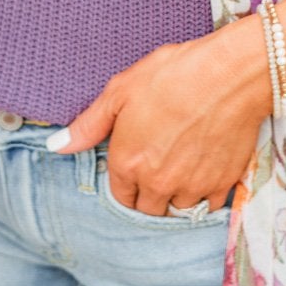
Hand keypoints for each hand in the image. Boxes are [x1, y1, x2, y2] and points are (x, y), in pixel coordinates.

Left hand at [49, 16, 275, 216]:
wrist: (229, 74)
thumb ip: (88, 124)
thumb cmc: (173, 74)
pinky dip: (205, 196)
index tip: (136, 166)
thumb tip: (56, 146)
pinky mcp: (223, 184)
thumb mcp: (121, 90)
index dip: (126, 183)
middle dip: (149, 195)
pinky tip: (205, 172)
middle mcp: (158, 184)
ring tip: (182, 169)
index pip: (120, 198)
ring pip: (178, 211)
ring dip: (177, 197)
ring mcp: (192, 187)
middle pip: (148, 211)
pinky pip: (209, 206)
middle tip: (159, 169)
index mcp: (128, 163)